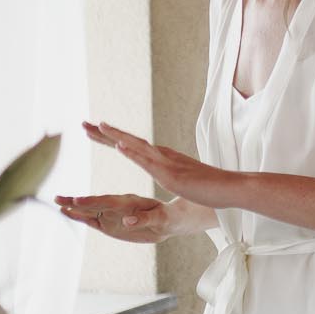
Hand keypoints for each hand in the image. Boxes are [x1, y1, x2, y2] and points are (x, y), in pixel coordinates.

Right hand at [54, 193, 174, 243]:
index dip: (92, 201)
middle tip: (57, 198)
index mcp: (130, 202)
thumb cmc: (167, 217)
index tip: (77, 200)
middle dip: (76, 202)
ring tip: (57, 203)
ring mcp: (111, 214)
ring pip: (89, 211)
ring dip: (74, 208)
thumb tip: (127, 222)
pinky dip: (79, 217)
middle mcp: (117, 206)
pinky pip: (92, 220)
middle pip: (94, 203)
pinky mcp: (109, 223)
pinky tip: (67, 213)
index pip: (108, 201)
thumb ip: (144, 219)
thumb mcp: (159, 219)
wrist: (168, 220)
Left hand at [81, 121, 239, 209]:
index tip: (94, 130)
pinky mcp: (171, 174)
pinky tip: (119, 145)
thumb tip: (169, 172)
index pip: (132, 145)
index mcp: (164, 158)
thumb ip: (174, 174)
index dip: (112, 137)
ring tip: (97, 127)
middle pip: (129, 140)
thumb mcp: (184, 181)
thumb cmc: (210, 188)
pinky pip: (149, 161)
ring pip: (136, 145)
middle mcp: (163, 156)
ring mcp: (167, 163)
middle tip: (83, 124)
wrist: (231, 189)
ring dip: (115, 136)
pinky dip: (132, 152)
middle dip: (105, 133)